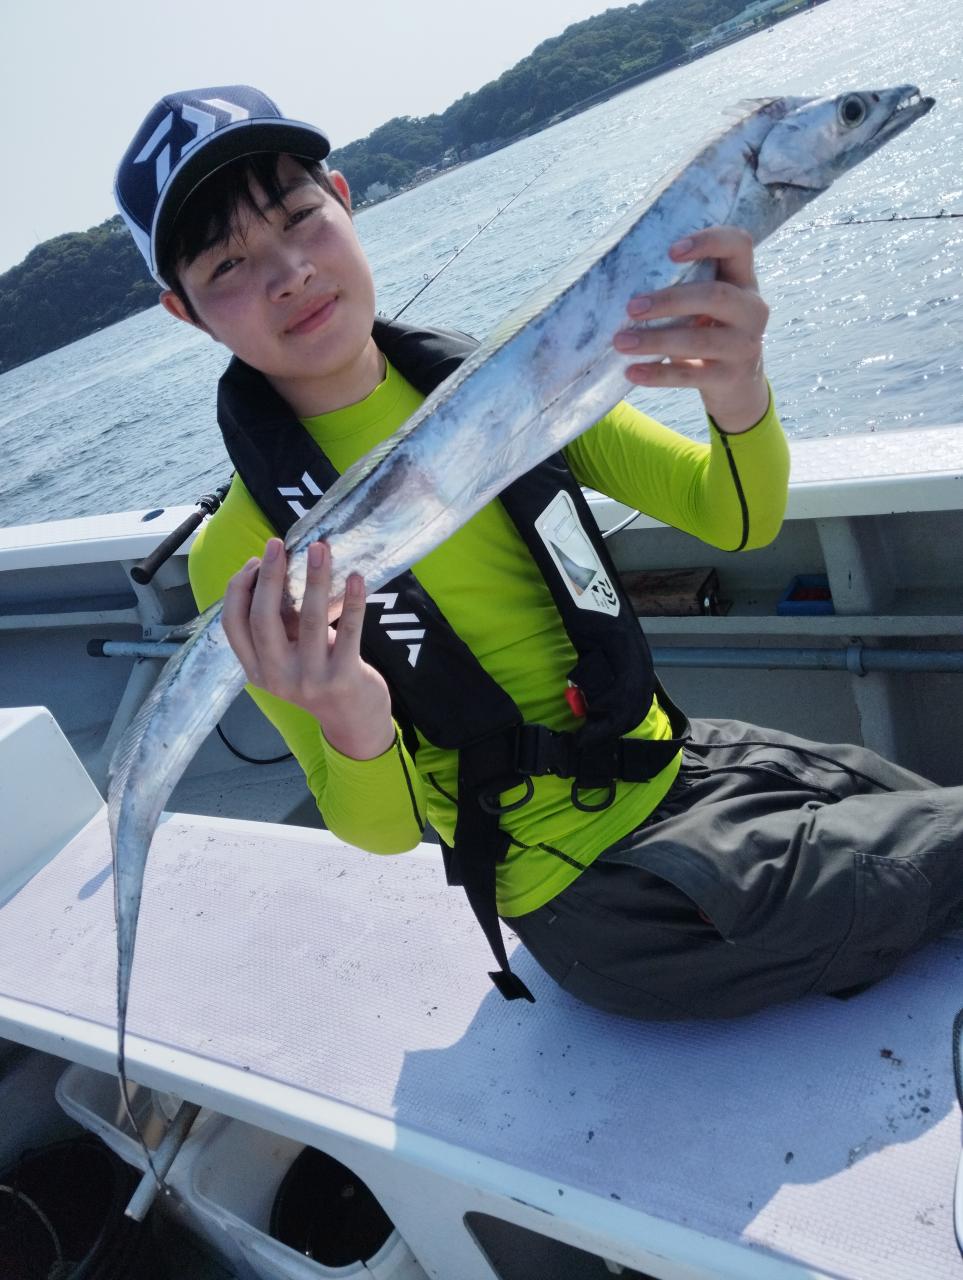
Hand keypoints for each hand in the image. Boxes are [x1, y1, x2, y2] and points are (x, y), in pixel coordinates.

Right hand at [222, 537, 394, 759]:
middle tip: (279, 544)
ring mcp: (310, 679)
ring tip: (320, 549)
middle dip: (270, 576)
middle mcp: (277, 677)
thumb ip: (279, 624)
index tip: (257, 560)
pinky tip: (356, 577)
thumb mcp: (288, 655)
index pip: (232, 624)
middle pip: (263, 618)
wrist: (353, 721)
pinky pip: (350, 632)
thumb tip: (275, 568)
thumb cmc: (319, 676)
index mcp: (256, 669)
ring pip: (308, 620)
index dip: (239, 588)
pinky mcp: (344, 678)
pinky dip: (354, 602)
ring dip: (314, 579)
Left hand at [613, 225, 769, 432]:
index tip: (671, 251)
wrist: (737, 383)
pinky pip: (690, 375)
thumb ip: (684, 286)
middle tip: (631, 307)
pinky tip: (632, 372)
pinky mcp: (730, 377)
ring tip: (621, 342)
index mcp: (744, 281)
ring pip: (699, 340)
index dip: (709, 241)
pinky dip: (658, 374)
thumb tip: (623, 280)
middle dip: (669, 300)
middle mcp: (752, 310)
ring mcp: (745, 346)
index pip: (739, 244)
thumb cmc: (710, 330)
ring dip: (655, 340)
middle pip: (715, 295)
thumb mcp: (707, 304)